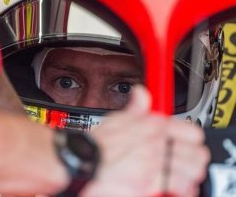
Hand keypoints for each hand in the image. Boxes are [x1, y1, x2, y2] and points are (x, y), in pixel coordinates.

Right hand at [81, 86, 208, 196]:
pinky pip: (179, 186)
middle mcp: (157, 143)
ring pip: (192, 169)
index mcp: (152, 125)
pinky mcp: (151, 182)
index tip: (187, 141)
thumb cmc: (98, 141)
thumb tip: (141, 93)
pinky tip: (177, 186)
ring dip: (190, 172)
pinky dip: (182, 187)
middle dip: (194, 157)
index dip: (191, 138)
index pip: (191, 131)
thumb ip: (135, 107)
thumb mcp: (117, 117)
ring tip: (183, 172)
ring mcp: (156, 163)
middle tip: (186, 159)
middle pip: (196, 152)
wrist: (85, 159)